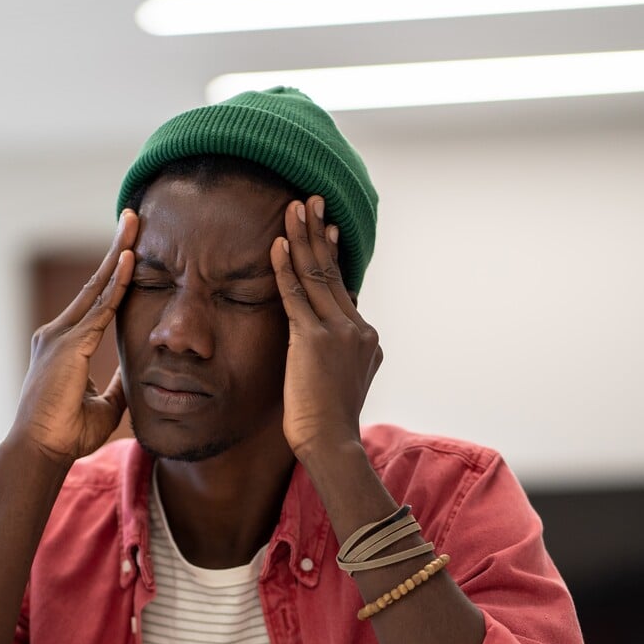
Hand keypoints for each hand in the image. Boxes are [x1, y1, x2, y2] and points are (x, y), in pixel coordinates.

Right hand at [5, 211, 137, 469]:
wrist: (41, 450)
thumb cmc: (66, 433)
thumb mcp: (104, 405)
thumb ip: (117, 385)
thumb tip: (135, 375)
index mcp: (64, 345)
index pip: (96, 301)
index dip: (114, 274)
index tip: (129, 249)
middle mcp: (58, 333)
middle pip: (94, 282)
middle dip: (116, 249)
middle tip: (133, 218)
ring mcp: (61, 335)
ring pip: (97, 286)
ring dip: (118, 253)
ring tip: (133, 224)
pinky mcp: (69, 344)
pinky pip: (100, 306)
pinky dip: (117, 282)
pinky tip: (130, 259)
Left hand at [271, 196, 382, 459]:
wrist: (331, 444)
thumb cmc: (328, 422)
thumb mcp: (343, 381)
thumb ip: (340, 355)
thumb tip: (333, 338)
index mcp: (365, 337)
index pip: (343, 286)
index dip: (332, 254)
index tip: (326, 228)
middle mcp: (358, 328)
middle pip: (333, 271)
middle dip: (319, 232)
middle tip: (311, 200)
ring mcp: (339, 332)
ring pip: (318, 275)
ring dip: (304, 237)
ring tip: (295, 206)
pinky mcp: (314, 340)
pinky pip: (296, 295)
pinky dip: (286, 267)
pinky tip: (277, 244)